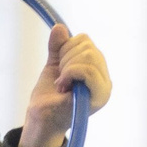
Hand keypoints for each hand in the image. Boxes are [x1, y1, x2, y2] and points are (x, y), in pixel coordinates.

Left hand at [20, 25, 111, 146]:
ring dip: (67, 68)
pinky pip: (87, 70)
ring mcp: (103, 89)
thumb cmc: (49, 96)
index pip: (86, 41)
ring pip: (89, 57)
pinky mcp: (98, 98)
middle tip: (60, 77)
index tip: (59, 66)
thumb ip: (58, 47)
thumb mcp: (54, 65)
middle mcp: (105, 79)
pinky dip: (70, 73)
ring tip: (62, 83)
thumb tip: (59, 27)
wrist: (41, 118)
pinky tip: (63, 85)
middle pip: (88, 47)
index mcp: (97, 70)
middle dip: (66, 58)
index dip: (66, 48)